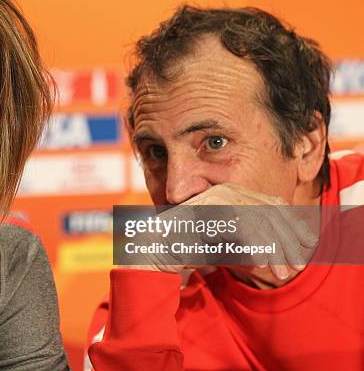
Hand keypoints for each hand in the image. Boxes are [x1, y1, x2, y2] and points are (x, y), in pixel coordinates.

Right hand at [121, 184, 318, 281]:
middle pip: (270, 210)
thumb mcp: (229, 245)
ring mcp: (215, 199)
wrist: (155, 249)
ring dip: (275, 249)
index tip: (308, 245)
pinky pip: (241, 227)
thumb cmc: (190, 248)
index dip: (293, 224)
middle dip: (288, 241)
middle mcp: (225, 191)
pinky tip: (259, 264)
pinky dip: (254, 246)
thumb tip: (282, 254)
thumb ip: (251, 244)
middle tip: (298, 267)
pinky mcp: (206, 211)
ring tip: (283, 273)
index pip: (273, 203)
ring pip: (259, 219)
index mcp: (232, 193)